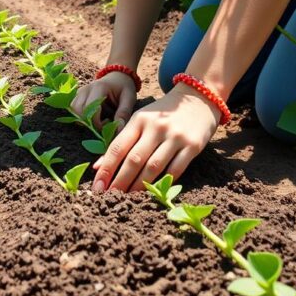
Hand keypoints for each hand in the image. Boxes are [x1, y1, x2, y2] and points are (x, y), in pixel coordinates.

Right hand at [70, 71, 136, 131]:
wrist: (118, 76)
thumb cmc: (124, 87)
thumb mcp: (129, 98)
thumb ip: (123, 113)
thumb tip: (117, 130)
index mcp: (99, 87)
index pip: (90, 108)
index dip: (96, 122)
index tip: (108, 124)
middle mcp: (86, 89)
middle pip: (77, 110)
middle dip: (88, 122)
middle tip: (102, 124)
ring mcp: (80, 92)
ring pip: (72, 110)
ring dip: (82, 119)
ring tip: (97, 120)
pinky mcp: (77, 96)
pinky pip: (72, 108)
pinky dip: (79, 116)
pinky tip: (91, 117)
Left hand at [91, 83, 220, 192]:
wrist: (198, 98)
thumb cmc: (162, 114)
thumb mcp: (140, 120)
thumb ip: (121, 141)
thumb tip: (98, 167)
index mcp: (139, 120)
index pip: (118, 147)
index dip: (106, 168)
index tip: (97, 186)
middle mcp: (156, 127)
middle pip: (134, 159)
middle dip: (120, 181)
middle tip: (110, 196)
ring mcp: (175, 136)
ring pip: (153, 167)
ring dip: (139, 185)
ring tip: (128, 198)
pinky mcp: (193, 146)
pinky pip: (175, 169)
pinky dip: (163, 182)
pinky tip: (153, 192)